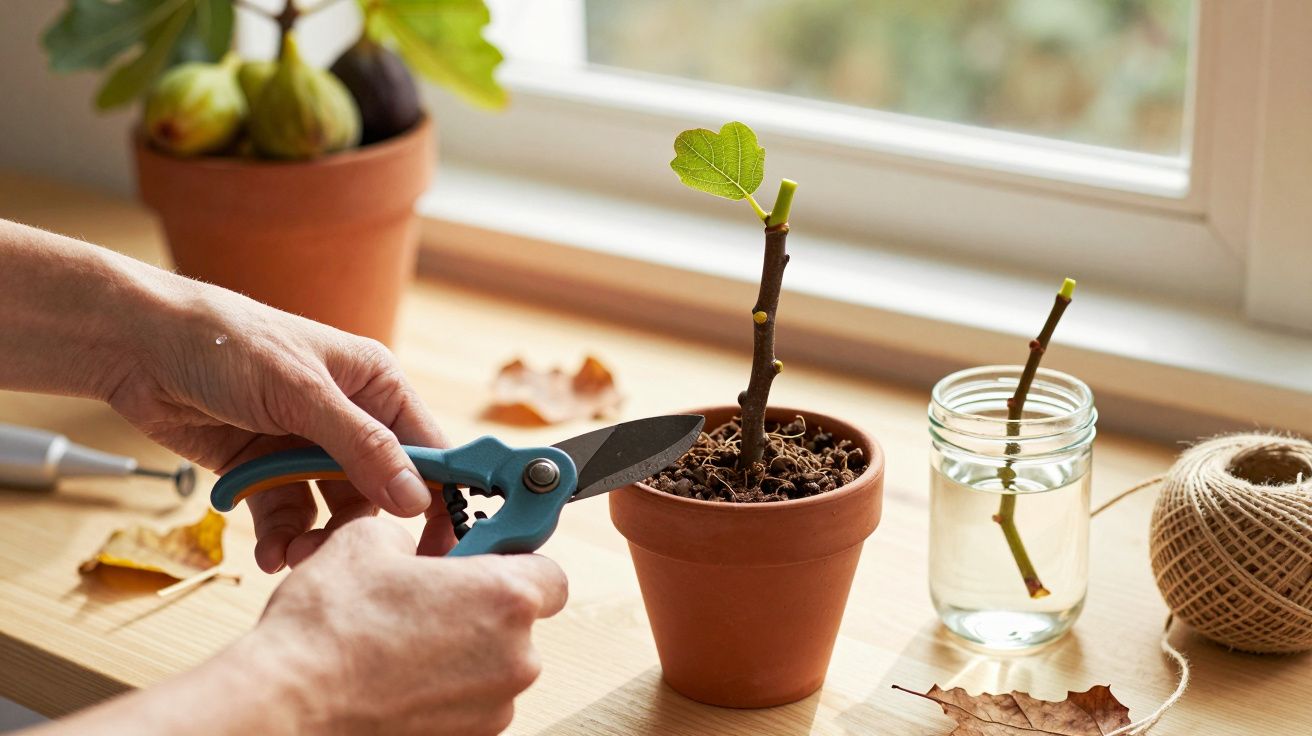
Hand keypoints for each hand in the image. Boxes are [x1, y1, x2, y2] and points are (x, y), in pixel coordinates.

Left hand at [105, 272, 453, 570]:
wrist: (138, 345)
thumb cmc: (227, 343)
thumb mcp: (302, 393)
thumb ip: (362, 447)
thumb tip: (417, 498)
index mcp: (376, 385)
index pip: (428, 448)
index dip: (439, 496)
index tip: (441, 545)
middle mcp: (349, 416)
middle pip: (380, 489)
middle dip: (361, 527)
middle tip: (341, 556)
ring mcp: (306, 444)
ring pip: (333, 510)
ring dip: (318, 538)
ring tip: (293, 554)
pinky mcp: (265, 468)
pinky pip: (289, 514)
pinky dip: (282, 536)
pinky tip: (268, 552)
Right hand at [253, 518, 567, 734]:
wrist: (287, 708)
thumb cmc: (327, 629)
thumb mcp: (367, 542)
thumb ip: (415, 537)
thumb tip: (419, 546)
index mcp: (506, 597)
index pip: (550, 574)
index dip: (517, 564)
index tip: (486, 560)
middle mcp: (515, 658)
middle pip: (518, 624)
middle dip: (479, 609)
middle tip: (427, 601)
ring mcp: (493, 709)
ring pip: (491, 667)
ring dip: (459, 653)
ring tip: (398, 644)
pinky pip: (468, 705)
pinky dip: (442, 691)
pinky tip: (395, 679)